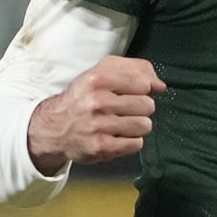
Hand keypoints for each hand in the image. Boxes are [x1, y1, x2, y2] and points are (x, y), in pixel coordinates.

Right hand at [27, 56, 165, 174]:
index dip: (143, 89)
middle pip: (147, 105)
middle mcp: (97, 101)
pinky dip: (131, 141)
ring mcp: (99, 126)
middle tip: (126, 110)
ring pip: (144, 125)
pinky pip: (136, 143)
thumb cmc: (84, 97)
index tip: (133, 92)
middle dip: (141, 108)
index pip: (143, 83)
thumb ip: (134, 69)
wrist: (56, 126)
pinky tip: (118, 136)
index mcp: (98, 79)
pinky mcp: (101, 147)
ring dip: (137, 125)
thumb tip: (160, 85)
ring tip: (122, 123)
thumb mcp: (102, 71)